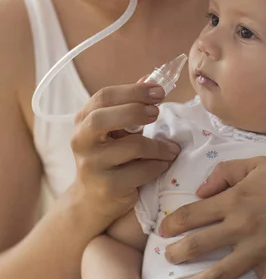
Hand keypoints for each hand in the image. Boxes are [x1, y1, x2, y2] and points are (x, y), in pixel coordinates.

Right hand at [70, 81, 179, 230]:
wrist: (93, 200)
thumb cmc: (109, 156)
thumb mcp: (116, 128)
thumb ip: (130, 104)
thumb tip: (150, 78)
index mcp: (83, 120)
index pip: (103, 97)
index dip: (133, 91)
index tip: (158, 91)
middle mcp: (81, 140)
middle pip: (102, 118)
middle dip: (135, 111)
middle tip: (157, 112)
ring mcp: (91, 165)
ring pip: (130, 147)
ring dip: (158, 145)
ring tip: (171, 148)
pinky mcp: (107, 187)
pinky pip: (140, 171)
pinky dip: (157, 165)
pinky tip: (164, 163)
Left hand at [160, 156, 265, 278]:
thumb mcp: (256, 163)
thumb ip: (224, 173)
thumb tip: (200, 191)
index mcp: (235, 200)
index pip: (192, 215)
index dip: (172, 223)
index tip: (164, 230)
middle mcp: (243, 227)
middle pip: (198, 246)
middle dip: (176, 253)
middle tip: (167, 258)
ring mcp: (261, 252)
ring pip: (219, 274)